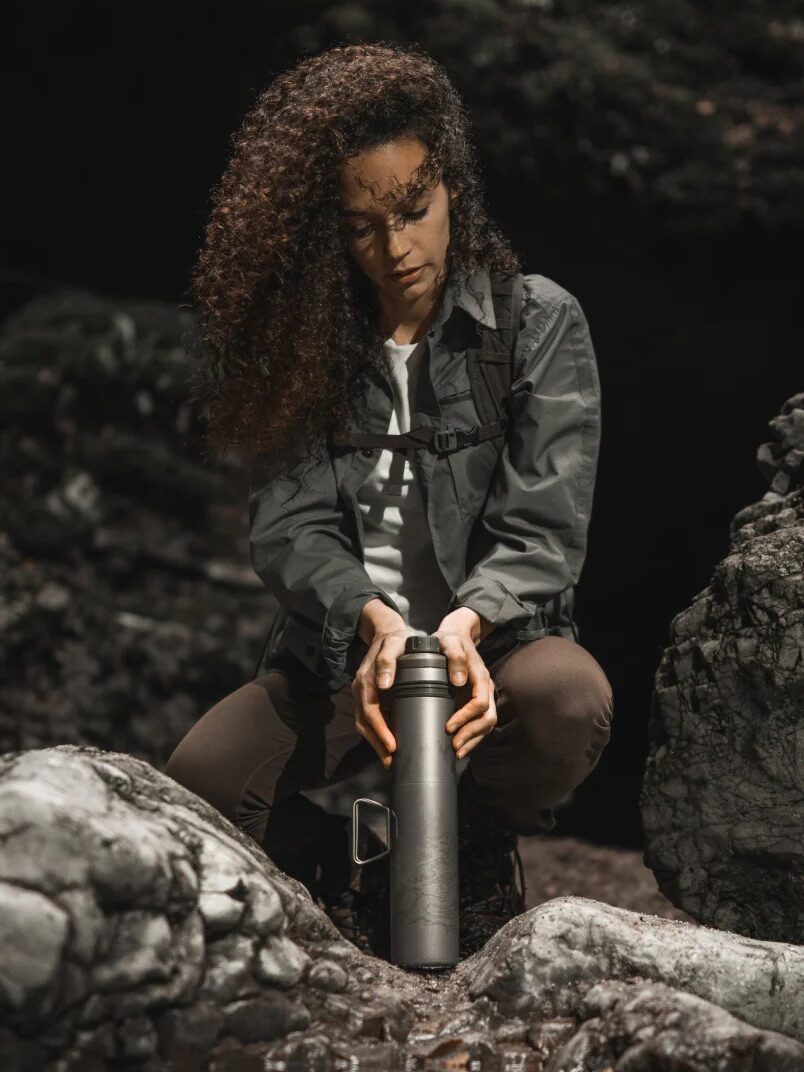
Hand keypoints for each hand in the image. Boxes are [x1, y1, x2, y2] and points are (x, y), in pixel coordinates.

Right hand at [352, 609, 408, 767]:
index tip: (393, 746)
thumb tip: (383, 685)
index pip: (370, 712)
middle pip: (365, 723)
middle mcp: (360, 689)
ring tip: (390, 760)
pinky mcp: (368, 696)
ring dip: (376, 743)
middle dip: (377, 744)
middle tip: (392, 761)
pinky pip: (369, 718)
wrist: (385, 630)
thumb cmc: (395, 640)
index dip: (380, 731)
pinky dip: (377, 734)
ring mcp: (362, 693)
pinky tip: (388, 744)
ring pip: (365, 724)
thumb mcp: (394, 644)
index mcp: (366, 680)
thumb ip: (388, 662)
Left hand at [435, 609, 497, 758]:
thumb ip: (455, 657)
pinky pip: (479, 723)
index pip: (480, 703)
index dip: (466, 717)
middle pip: (487, 718)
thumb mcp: (449, 642)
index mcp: (481, 677)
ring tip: (456, 751)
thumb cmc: (450, 640)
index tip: (448, 726)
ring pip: (485, 724)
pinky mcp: (475, 702)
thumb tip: (459, 681)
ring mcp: (482, 696)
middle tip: (453, 746)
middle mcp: (485, 689)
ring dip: (472, 740)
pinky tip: (460, 746)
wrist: (456, 637)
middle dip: (471, 735)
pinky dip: (472, 737)